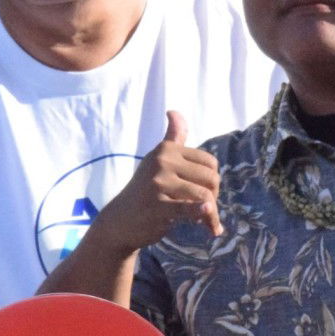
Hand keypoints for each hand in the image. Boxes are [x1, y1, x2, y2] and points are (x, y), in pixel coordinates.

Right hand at [96, 111, 221, 256]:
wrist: (120, 220)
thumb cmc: (145, 189)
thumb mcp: (158, 160)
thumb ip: (172, 138)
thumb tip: (173, 111)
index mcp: (166, 150)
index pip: (209, 162)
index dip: (212, 181)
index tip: (205, 195)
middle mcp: (162, 161)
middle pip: (210, 178)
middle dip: (214, 197)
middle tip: (206, 212)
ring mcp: (158, 182)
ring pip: (204, 194)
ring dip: (211, 214)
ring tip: (207, 225)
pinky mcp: (156, 205)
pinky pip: (188, 207)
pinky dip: (203, 214)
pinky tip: (210, 225)